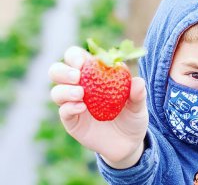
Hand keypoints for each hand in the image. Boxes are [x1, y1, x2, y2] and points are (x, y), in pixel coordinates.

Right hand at [48, 46, 148, 168]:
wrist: (128, 144)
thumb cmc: (132, 118)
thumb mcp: (138, 106)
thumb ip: (138, 94)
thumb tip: (138, 81)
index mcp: (94, 75)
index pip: (77, 58)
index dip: (75, 56)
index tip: (83, 62)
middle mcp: (79, 87)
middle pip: (58, 71)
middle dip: (63, 71)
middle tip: (77, 76)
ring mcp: (73, 104)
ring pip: (57, 91)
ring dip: (65, 90)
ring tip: (81, 94)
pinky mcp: (72, 121)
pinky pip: (64, 111)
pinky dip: (69, 107)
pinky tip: (82, 108)